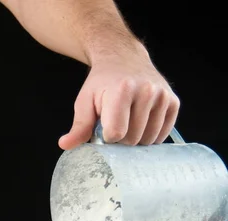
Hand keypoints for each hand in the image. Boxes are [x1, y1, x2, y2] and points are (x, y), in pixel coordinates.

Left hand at [59, 45, 179, 149]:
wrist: (123, 57)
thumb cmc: (101, 83)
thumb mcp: (85, 101)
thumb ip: (78, 126)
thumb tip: (65, 145)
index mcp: (122, 90)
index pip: (116, 133)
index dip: (107, 138)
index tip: (103, 128)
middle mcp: (146, 90)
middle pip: (132, 139)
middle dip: (121, 140)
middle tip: (115, 124)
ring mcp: (162, 96)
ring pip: (148, 140)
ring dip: (136, 139)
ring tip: (128, 122)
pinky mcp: (173, 102)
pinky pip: (162, 135)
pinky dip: (150, 136)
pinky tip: (141, 123)